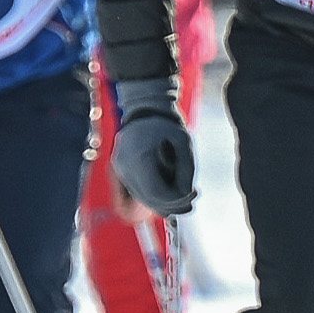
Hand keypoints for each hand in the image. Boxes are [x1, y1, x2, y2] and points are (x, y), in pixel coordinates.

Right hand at [113, 98, 200, 216]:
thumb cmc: (167, 124)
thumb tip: (185, 197)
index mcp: (139, 158)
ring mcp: (120, 169)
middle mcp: (124, 166)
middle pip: (148, 199)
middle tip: (192, 202)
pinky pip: (138, 189)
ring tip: (184, 195)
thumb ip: (186, 171)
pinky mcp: (121, 170)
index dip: (176, 201)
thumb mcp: (184, 144)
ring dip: (164, 201)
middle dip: (172, 204)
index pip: (156, 193)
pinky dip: (155, 193)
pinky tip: (171, 189)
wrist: (145, 107)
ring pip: (143, 197)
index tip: (193, 195)